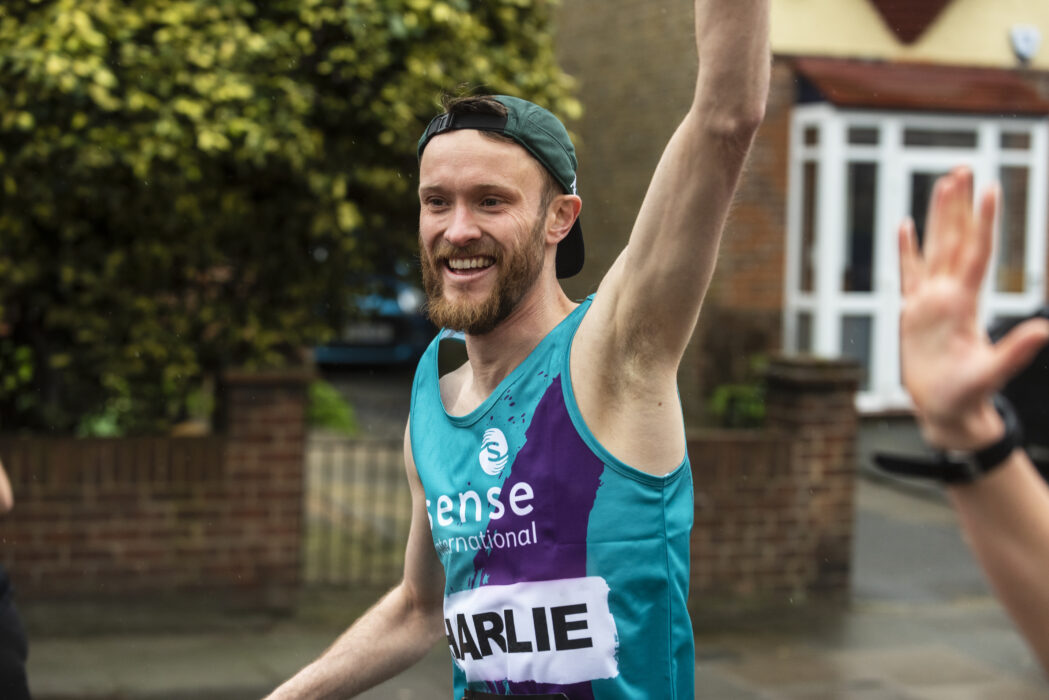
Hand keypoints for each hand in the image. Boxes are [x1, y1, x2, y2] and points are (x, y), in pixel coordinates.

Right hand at [898, 167, 1048, 449]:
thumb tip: (1045, 330)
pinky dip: (907, 249)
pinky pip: (908, 274)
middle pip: (954, 241)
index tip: (991, 190)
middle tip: (962, 169)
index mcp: (964, 306)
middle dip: (958, 206)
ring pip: (935, 249)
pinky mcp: (912, 312)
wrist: (948, 412)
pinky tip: (905, 225)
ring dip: (939, 216)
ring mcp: (930, 302)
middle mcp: (948, 296)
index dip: (983, 223)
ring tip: (943, 183)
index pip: (976, 254)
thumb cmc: (967, 397)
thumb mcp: (991, 376)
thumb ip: (1015, 353)